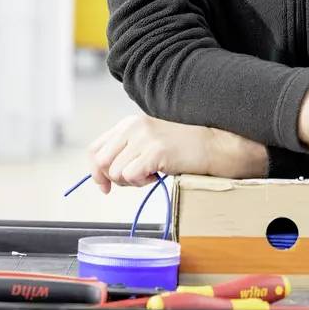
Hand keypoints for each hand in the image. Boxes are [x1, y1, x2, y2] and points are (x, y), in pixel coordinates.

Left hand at [87, 114, 267, 192]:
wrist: (213, 146)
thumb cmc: (183, 149)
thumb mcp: (148, 143)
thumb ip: (125, 152)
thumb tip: (101, 177)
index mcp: (129, 123)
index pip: (95, 149)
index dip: (95, 171)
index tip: (104, 186)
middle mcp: (133, 127)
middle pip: (101, 163)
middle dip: (114, 178)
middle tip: (135, 179)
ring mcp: (143, 138)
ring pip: (115, 172)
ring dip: (131, 182)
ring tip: (150, 174)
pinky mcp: (154, 151)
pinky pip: (130, 176)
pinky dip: (141, 183)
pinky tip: (156, 175)